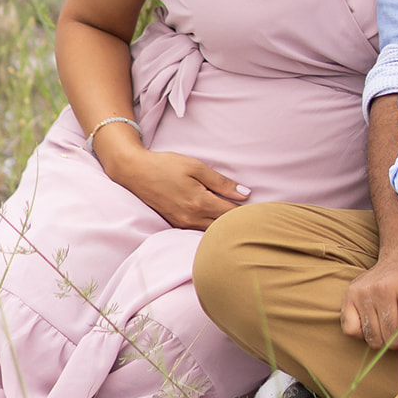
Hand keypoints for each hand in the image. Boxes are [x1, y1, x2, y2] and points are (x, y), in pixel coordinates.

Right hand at [109, 148, 250, 230]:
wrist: (135, 172)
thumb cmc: (166, 165)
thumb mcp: (196, 167)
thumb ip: (221, 182)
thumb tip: (245, 194)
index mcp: (200, 202)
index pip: (232, 214)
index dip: (248, 212)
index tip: (261, 209)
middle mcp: (191, 218)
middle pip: (223, 226)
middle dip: (239, 222)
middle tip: (255, 216)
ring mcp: (182, 224)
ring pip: (211, 231)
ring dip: (225, 226)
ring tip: (239, 219)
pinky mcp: (175, 224)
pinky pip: (198, 230)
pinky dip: (211, 227)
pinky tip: (218, 221)